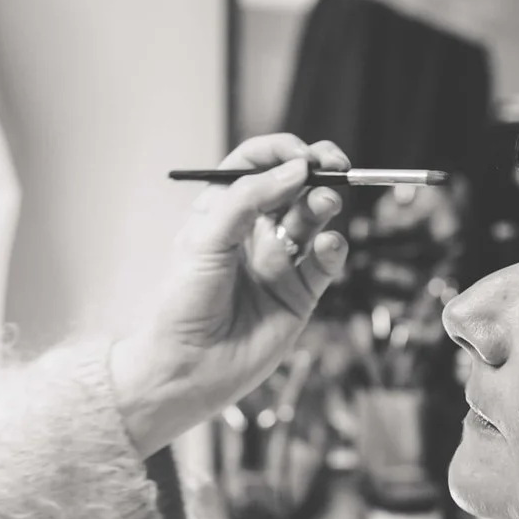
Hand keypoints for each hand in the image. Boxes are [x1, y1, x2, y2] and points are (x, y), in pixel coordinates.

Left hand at [107, 135, 350, 457]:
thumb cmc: (183, 302)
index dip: (281, 152)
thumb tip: (296, 168)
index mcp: (223, 211)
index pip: (257, 165)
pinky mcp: (299, 294)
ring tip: (326, 203)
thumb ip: (250, 198)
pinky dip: (334, 249)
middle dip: (316, 171)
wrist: (186, 366)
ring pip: (313, 219)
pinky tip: (328, 246)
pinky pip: (325, 262)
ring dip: (325, 205)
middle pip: (294, 186)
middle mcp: (253, 231)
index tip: (302, 154)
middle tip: (334, 167)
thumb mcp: (207, 238)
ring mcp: (278, 261)